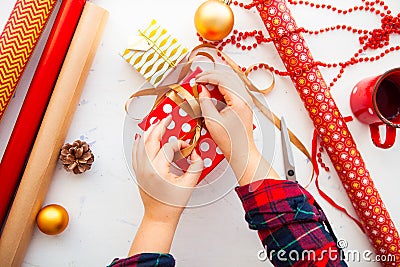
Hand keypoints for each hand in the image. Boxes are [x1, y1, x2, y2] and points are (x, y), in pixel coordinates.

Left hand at [132, 115, 202, 221]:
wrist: (160, 216)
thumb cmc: (172, 204)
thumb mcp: (190, 184)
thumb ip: (196, 165)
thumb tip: (195, 153)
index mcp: (159, 170)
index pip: (169, 147)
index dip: (180, 144)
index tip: (186, 147)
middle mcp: (146, 168)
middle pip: (150, 140)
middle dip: (159, 126)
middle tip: (166, 118)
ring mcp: (140, 169)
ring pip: (140, 144)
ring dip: (148, 132)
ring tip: (155, 124)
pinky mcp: (138, 172)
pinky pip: (135, 152)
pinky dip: (139, 142)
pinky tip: (142, 137)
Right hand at [196, 70, 278, 184]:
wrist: (242, 151)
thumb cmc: (230, 140)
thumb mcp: (212, 121)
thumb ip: (206, 103)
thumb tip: (202, 90)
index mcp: (239, 101)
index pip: (223, 80)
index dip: (208, 77)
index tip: (197, 80)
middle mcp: (245, 98)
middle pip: (229, 76)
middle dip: (212, 74)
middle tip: (199, 78)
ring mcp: (246, 100)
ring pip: (232, 79)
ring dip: (218, 77)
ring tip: (205, 81)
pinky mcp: (244, 103)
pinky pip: (234, 87)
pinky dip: (223, 84)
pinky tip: (214, 88)